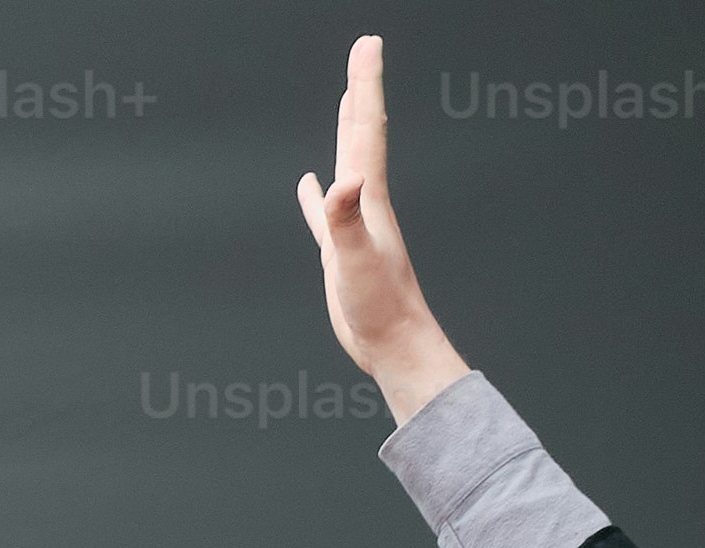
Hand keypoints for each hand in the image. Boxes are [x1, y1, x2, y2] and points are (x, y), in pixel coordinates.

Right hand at [297, 36, 467, 421]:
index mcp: (368, 199)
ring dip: (346, 130)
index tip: (367, 44)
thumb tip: (341, 181)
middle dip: (361, 90)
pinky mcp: (340, 252)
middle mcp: (364, 204)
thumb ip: (345, 222)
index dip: (365, 83)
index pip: (366, 129)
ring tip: (346, 99)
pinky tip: (310, 185)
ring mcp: (352, 226)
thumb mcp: (356, 262)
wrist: (393, 345)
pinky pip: (325, 212)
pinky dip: (317, 195)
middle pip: (361, 133)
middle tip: (363, 53)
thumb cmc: (380, 309)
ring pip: (346, 163)